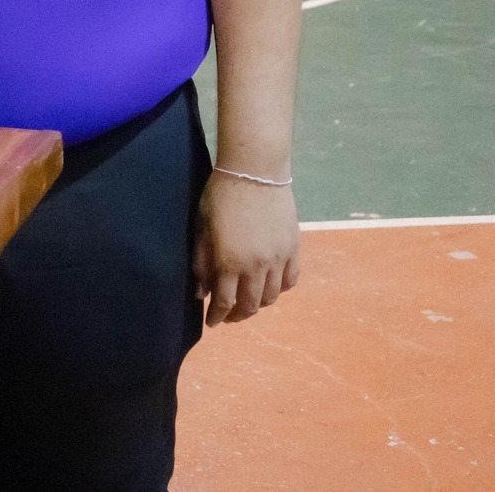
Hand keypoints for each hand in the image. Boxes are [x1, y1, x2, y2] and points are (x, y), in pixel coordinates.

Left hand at [193, 173, 300, 325]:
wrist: (255, 172)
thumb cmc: (221, 195)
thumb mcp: (202, 227)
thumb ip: (202, 261)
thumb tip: (201, 291)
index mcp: (230, 261)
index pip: (223, 301)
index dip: (217, 316)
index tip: (211, 323)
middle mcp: (257, 266)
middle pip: (250, 305)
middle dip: (237, 315)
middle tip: (228, 316)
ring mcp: (278, 258)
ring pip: (271, 297)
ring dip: (258, 305)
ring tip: (248, 303)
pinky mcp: (294, 248)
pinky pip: (290, 280)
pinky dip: (280, 290)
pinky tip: (270, 288)